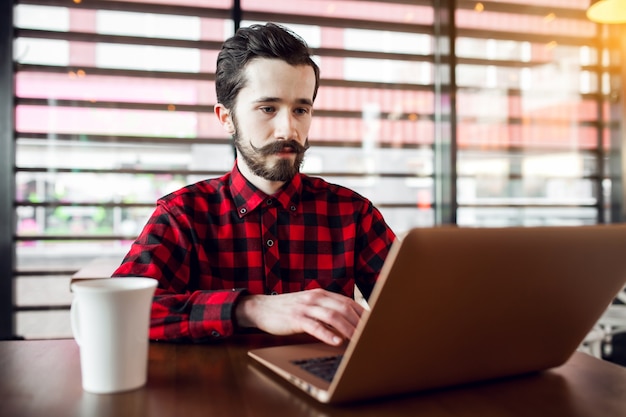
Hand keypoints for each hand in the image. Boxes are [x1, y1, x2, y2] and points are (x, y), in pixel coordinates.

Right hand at [235, 289, 365, 345]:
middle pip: (344, 308)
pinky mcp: (295, 318)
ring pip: (333, 316)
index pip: (348, 302)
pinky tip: (336, 341)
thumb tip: (347, 324)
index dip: (363, 314)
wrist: (261, 308)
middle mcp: (316, 298)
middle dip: (359, 323)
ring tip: (359, 341)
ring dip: (348, 329)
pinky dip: (327, 333)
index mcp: (321, 294)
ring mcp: (305, 307)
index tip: (374, 325)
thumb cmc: (288, 310)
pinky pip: (314, 325)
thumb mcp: (309, 306)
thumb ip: (326, 311)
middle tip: (371, 336)